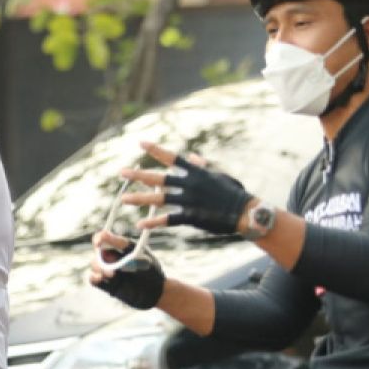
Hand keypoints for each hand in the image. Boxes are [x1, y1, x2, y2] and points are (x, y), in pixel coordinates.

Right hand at [89, 229, 164, 308]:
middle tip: (108, 261)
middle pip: (97, 252)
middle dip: (99, 256)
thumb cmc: (150, 271)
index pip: (103, 238)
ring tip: (113, 274)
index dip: (98, 238)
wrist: (156, 292)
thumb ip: (121, 245)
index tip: (99, 242)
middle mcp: (112, 257)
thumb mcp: (138, 255)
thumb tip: (104, 234)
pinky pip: (93, 279)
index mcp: (120, 247)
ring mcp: (108, 271)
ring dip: (100, 268)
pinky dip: (94, 277)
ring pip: (94, 265)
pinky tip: (101, 278)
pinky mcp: (106, 284)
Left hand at [120, 142, 253, 234]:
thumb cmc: (234, 193)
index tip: (140, 143)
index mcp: (196, 172)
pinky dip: (154, 223)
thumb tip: (191, 157)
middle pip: (159, 179)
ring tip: (123, 199)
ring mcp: (189, 201)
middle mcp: (190, 184)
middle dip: (139, 176)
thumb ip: (202, 166)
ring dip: (140, 199)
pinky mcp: (192, 217)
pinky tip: (140, 225)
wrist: (245, 212)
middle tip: (122, 173)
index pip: (171, 157)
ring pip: (159, 199)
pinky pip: (169, 220)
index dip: (155, 150)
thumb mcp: (218, 175)